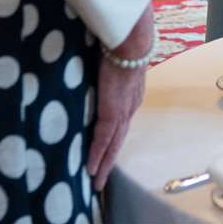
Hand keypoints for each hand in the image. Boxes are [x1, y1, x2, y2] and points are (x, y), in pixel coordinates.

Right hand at [86, 56, 145, 190]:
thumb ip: (108, 75)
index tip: (107, 152)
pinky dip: (97, 154)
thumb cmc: (121, 46)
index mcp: (132, 97)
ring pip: (113, 144)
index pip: (121, 124)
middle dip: (109, 160)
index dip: (113, 140)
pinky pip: (104, 138)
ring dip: (104, 164)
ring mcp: (123, 111)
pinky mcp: (113, 112)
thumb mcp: (114, 65)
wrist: (131, 42)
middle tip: (100, 180)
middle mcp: (130, 107)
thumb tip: (98, 73)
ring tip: (96, 181)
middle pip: (119, 140)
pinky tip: (91, 169)